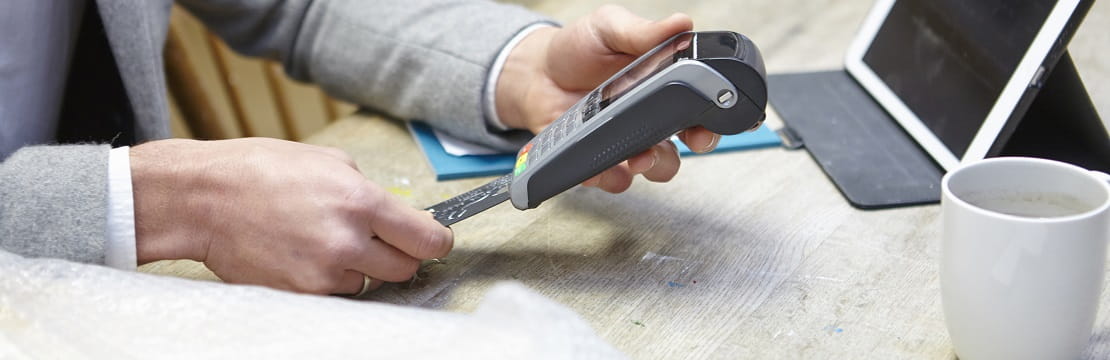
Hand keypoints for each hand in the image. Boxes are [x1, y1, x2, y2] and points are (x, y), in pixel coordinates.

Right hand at [129, 138, 451, 294]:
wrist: (204, 199)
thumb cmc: (261, 172)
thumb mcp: (328, 161)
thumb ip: (368, 189)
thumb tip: (397, 213)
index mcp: (360, 201)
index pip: (427, 239)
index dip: (436, 241)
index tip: (434, 240)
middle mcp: (347, 241)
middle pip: (405, 269)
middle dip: (399, 256)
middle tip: (379, 240)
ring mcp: (324, 272)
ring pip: (369, 283)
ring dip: (359, 268)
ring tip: (323, 239)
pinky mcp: (301, 294)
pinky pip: (336, 293)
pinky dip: (330, 279)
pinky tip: (304, 254)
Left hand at [495, 5, 720, 192]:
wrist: (536, 72)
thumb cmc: (576, 49)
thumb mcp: (609, 27)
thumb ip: (643, 31)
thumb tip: (680, 23)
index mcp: (662, 85)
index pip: (700, 104)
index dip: (713, 116)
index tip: (713, 119)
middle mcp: (651, 117)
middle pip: (689, 143)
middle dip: (696, 145)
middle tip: (691, 140)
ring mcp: (627, 140)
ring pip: (656, 167)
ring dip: (653, 165)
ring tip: (641, 155)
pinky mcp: (600, 159)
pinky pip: (614, 179)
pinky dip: (611, 176)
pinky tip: (602, 164)